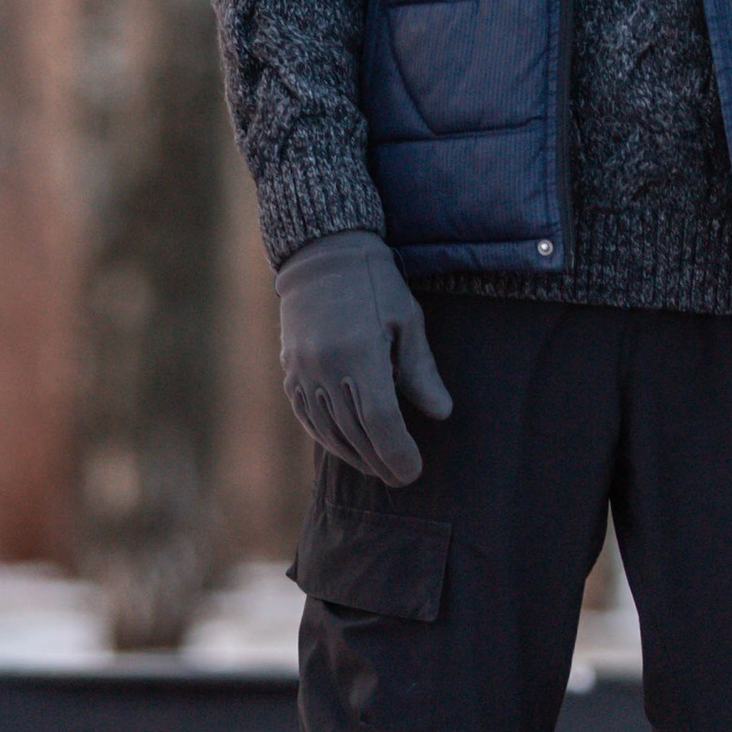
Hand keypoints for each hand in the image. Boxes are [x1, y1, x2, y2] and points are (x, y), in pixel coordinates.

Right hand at [277, 229, 451, 485]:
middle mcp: (325, 367)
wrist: (322, 255)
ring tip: (378, 467)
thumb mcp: (408, 321)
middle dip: (380, 461)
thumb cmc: (375, 285)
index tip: (413, 471)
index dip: (397, 452)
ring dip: (354, 455)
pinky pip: (307, 417)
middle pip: (354, 433)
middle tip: (401, 476)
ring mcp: (302, 371)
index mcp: (359, 353)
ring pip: (328, 431)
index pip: (380, 421)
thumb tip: (442, 414)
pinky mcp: (289, 371)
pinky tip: (346, 447)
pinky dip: (327, 438)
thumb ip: (421, 371)